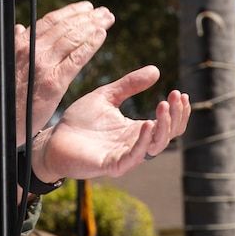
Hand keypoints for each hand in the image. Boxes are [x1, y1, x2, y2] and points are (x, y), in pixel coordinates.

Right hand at [11, 2, 114, 134]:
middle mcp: (32, 49)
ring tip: (107, 19)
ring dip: (93, 26)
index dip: (70, 12)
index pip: (50, 21)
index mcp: (20, 43)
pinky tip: (101, 36)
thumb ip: (15, 44)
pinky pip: (76, 59)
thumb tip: (21, 28)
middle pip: (65, 26)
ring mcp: (43, 65)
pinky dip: (90, 45)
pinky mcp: (53, 82)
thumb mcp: (3, 62)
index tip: (85, 8)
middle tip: (103, 12)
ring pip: (72, 38)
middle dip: (87, 16)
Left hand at [28, 66, 189, 182]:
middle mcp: (136, 144)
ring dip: (163, 126)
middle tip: (175, 96)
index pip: (168, 124)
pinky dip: (144, 141)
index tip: (180, 93)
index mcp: (136, 130)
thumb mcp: (108, 96)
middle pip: (167, 134)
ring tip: (163, 105)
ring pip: (156, 146)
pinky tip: (147, 123)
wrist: (53, 140)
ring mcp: (126, 156)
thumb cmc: (79, 121)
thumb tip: (156, 70)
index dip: (178, 111)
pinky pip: (134, 156)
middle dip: (176, 116)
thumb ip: (130, 85)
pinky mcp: (113, 165)